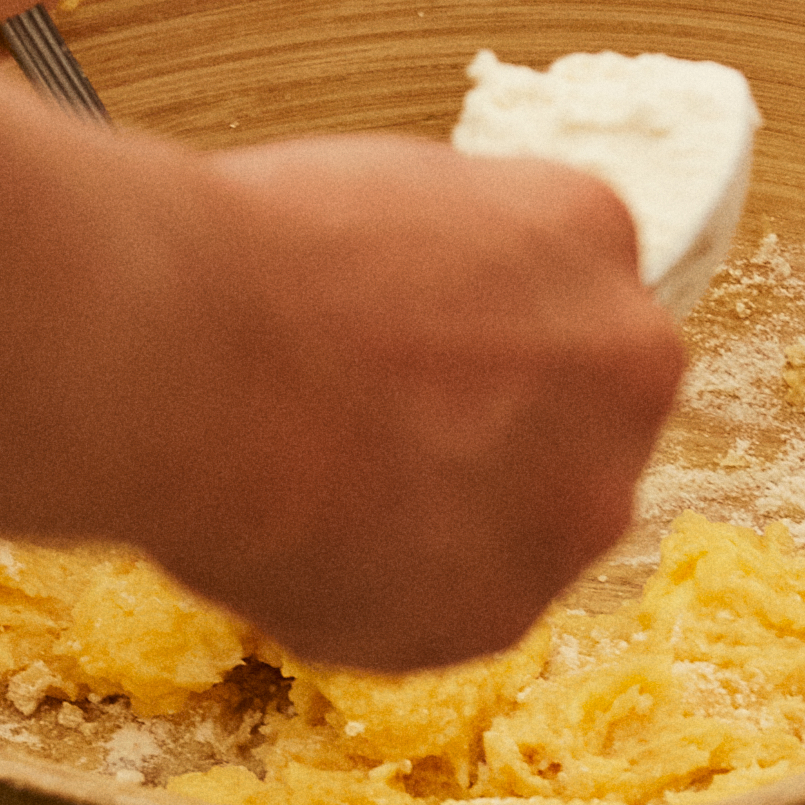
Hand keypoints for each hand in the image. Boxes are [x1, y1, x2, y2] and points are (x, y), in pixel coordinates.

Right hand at [135, 133, 682, 667]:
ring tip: (329, 486)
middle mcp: (624, 371)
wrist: (180, 360)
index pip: (572, 301)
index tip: (417, 350)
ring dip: (449, 517)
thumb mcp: (396, 193)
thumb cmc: (253, 259)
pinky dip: (392, 591)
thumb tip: (453, 317)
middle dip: (492, 428)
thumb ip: (469, 265)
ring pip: (524, 522)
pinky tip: (311, 540)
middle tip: (376, 424)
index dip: (483, 335)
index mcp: (592, 234)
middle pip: (577, 417)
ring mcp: (576, 503)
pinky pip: (456, 607)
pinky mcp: (506, 611)